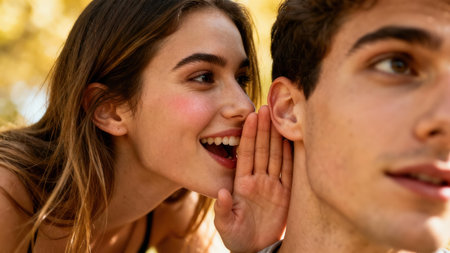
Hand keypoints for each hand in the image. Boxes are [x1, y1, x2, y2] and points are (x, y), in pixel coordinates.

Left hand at [214, 105, 291, 252]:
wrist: (255, 249)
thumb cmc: (237, 237)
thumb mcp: (225, 225)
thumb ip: (223, 210)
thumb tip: (223, 194)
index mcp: (242, 184)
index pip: (247, 154)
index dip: (249, 135)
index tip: (251, 117)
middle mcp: (258, 180)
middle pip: (263, 150)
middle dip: (264, 129)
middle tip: (267, 107)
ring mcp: (273, 186)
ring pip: (276, 156)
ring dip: (277, 137)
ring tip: (280, 117)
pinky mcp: (286, 195)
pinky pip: (290, 171)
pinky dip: (292, 156)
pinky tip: (294, 140)